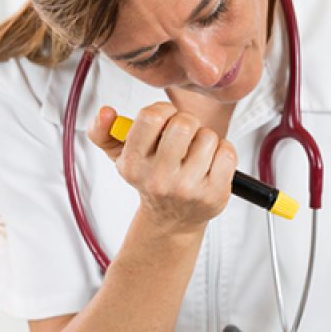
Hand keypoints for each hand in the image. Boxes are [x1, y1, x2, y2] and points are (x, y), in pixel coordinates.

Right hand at [87, 103, 236, 234]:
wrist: (172, 220)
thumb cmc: (150, 178)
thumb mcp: (121, 156)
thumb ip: (103, 131)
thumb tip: (105, 112)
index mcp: (133, 165)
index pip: (151, 117)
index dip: (163, 111)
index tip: (165, 122)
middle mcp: (158, 180)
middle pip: (185, 123)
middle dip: (188, 123)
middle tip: (184, 138)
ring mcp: (188, 189)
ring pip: (208, 137)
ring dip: (206, 139)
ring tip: (196, 155)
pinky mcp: (214, 195)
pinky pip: (227, 152)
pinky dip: (223, 152)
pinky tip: (211, 165)